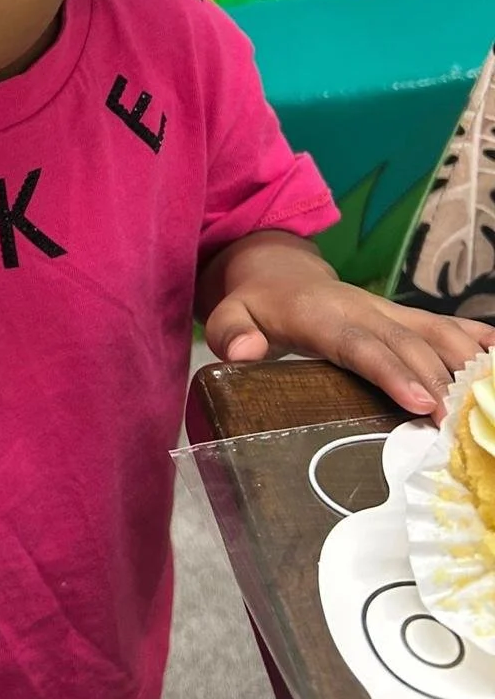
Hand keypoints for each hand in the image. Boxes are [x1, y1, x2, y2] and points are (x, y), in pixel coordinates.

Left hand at [203, 235, 494, 418]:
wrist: (280, 271)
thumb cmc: (256, 305)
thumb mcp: (230, 315)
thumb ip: (232, 334)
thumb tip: (243, 355)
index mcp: (323, 317)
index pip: (361, 346)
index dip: (392, 372)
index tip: (422, 403)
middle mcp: (364, 310)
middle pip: (408, 346)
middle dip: (439, 383)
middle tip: (459, 427)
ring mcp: (388, 311)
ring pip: (435, 332)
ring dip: (465, 364)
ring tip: (485, 401)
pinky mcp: (404, 315)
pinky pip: (445, 324)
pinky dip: (475, 338)